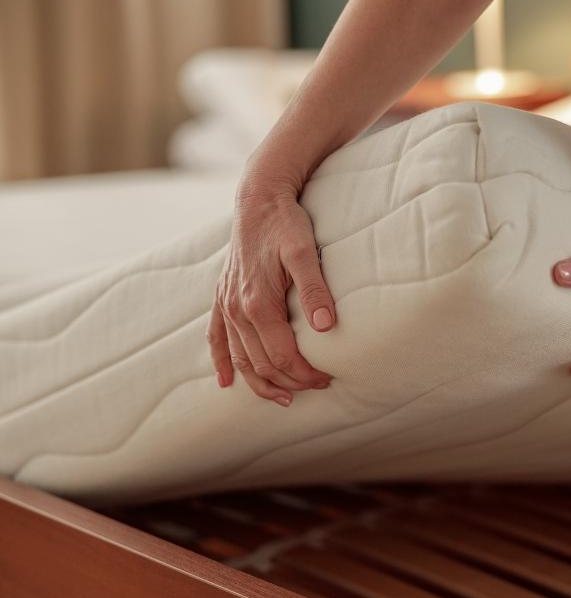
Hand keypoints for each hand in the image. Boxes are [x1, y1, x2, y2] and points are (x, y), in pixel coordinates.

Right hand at [208, 181, 335, 405]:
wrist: (258, 199)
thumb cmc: (285, 224)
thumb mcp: (306, 252)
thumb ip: (315, 289)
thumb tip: (325, 325)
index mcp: (258, 303)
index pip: (282, 355)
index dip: (304, 374)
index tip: (327, 380)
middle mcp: (237, 309)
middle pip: (261, 362)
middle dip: (289, 381)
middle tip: (317, 387)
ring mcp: (226, 304)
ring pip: (239, 357)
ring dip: (259, 381)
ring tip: (282, 398)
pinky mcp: (222, 297)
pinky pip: (216, 337)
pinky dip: (220, 361)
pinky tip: (225, 381)